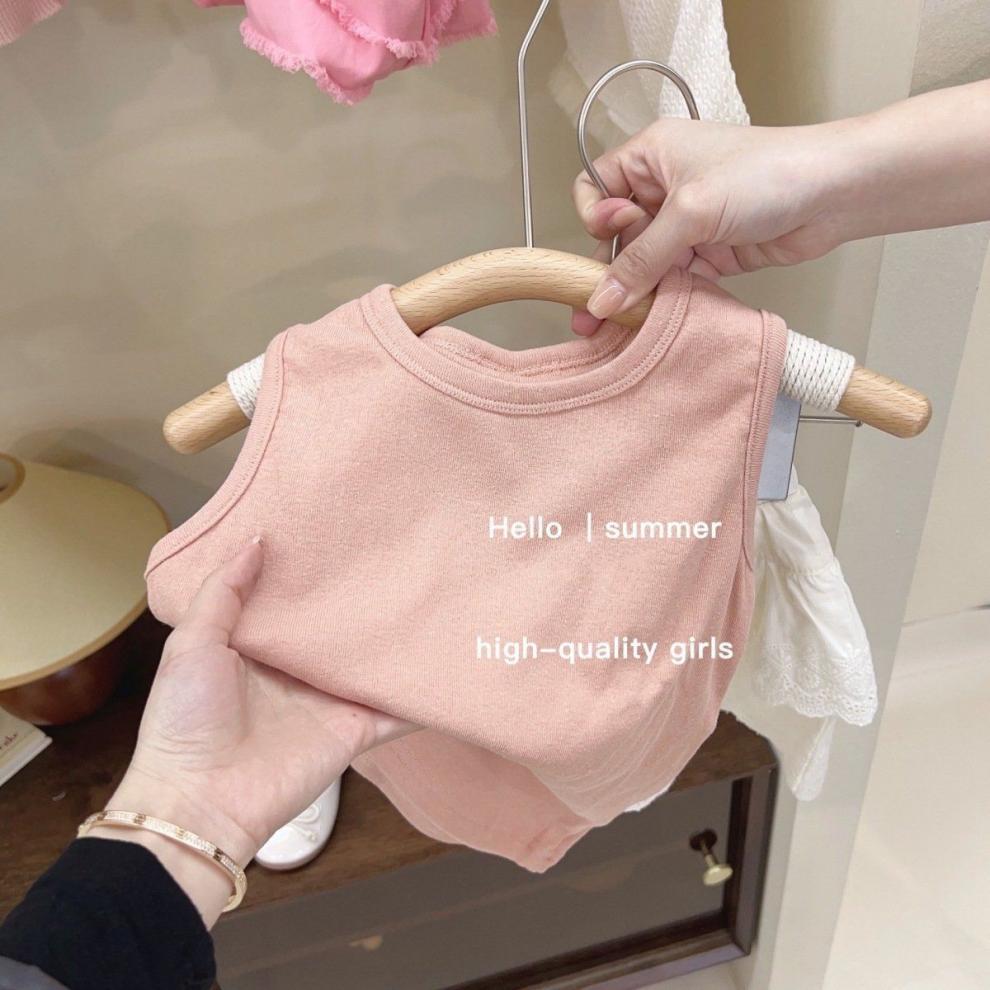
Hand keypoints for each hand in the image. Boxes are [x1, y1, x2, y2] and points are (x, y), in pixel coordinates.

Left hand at [89, 538, 413, 925]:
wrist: (200, 801)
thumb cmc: (186, 719)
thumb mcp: (193, 642)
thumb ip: (224, 591)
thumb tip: (257, 539)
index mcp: (260, 648)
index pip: (295, 602)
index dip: (312, 571)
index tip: (338, 529)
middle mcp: (299, 671)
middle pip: (340, 629)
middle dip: (363, 597)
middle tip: (396, 549)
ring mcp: (331, 700)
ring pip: (374, 662)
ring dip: (400, 639)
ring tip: (435, 591)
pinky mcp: (358, 728)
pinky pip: (399, 708)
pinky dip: (425, 692)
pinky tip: (455, 661)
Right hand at [572, 80, 989, 334]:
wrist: (835, 193)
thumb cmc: (765, 176)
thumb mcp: (691, 212)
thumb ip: (641, 261)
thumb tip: (600, 301)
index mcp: (651, 156)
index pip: (596, 186)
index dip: (595, 216)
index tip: (613, 236)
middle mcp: (664, 186)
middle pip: (617, 234)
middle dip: (610, 269)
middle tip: (599, 310)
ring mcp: (688, 221)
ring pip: (645, 262)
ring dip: (637, 290)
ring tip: (621, 324)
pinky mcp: (710, 251)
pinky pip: (673, 278)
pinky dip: (665, 296)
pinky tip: (655, 318)